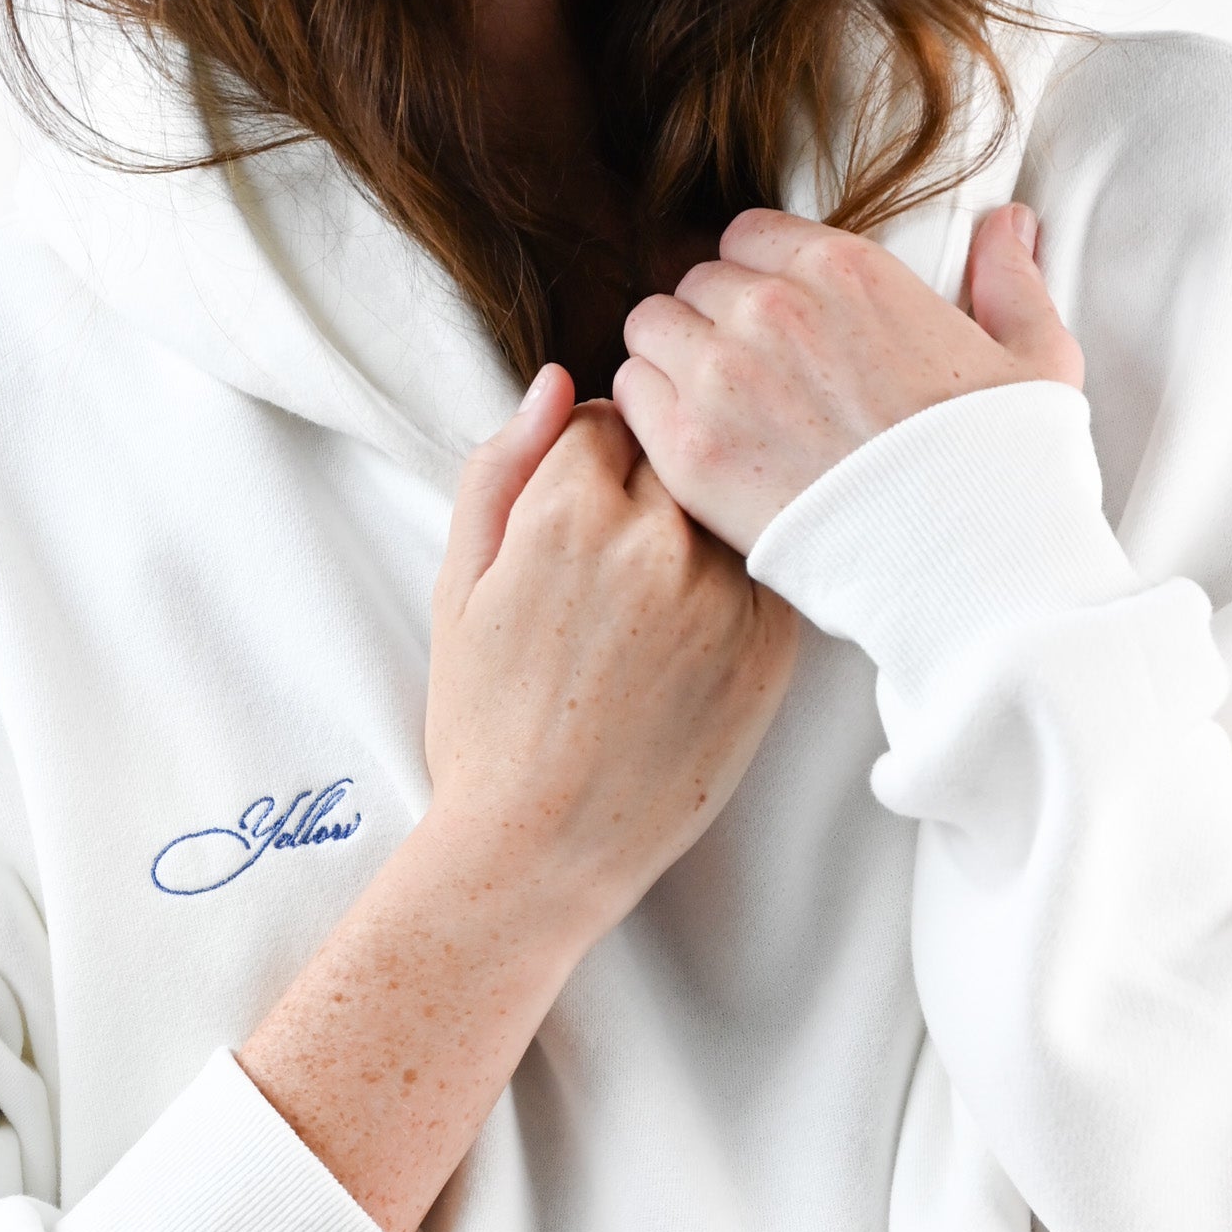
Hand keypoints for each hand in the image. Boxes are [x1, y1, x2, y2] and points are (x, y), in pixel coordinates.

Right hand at [236, 370, 795, 1231]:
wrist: (541, 850)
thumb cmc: (486, 722)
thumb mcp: (458, 586)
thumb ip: (500, 468)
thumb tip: (559, 381)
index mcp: (567, 512)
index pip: (608, 417)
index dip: (589, 464)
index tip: (578, 516)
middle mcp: (656, 541)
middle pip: (678, 452)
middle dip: (651, 487)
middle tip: (616, 566)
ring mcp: (724, 594)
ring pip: (727, 507)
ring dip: (699, 532)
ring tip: (652, 608)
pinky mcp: (773, 646)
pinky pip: (763, 570)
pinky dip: (736, 584)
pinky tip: (688, 643)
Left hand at [614, 203, 1084, 553]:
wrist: (968, 563)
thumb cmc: (1001, 467)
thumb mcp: (1034, 357)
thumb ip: (1009, 281)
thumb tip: (1010, 226)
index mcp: (844, 271)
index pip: (749, 236)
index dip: (757, 278)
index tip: (773, 321)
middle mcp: (772, 308)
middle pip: (697, 284)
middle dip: (715, 322)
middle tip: (746, 378)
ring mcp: (722, 376)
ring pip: (650, 330)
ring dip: (672, 362)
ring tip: (710, 409)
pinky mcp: (690, 449)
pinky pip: (628, 395)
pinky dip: (649, 413)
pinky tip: (690, 444)